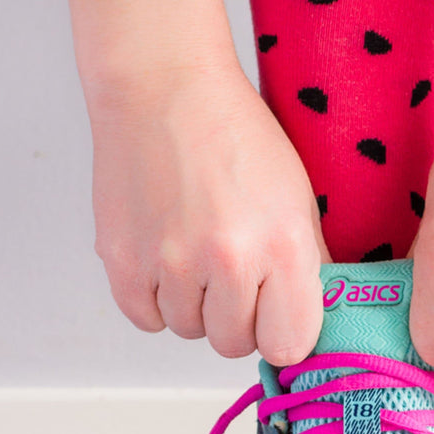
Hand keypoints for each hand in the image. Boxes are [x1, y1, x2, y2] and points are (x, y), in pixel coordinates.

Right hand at [89, 64, 328, 364]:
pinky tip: (167, 258)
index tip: (277, 314)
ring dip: (195, 305)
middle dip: (238, 319)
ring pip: (189, 330)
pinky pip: (146, 318)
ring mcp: (170, 262)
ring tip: (197, 251)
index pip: (289, 346)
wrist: (164, 87)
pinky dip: (157, 299)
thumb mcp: (299, 200)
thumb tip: (311, 322)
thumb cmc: (236, 139)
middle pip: (234, 344)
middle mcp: (228, 259)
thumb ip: (308, 267)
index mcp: (283, 246)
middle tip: (234, 274)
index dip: (283, 332)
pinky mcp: (121, 259)